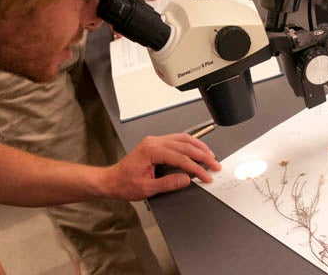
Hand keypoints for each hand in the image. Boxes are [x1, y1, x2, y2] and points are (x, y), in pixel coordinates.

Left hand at [102, 134, 220, 200]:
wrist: (112, 180)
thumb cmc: (124, 183)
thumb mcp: (147, 188)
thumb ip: (168, 184)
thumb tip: (186, 179)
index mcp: (151, 151)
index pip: (181, 158)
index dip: (197, 168)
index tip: (206, 175)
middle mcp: (154, 142)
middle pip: (185, 146)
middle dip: (203, 156)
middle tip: (215, 165)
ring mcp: (155, 141)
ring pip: (183, 139)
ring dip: (199, 147)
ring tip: (211, 156)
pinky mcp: (156, 143)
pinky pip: (177, 139)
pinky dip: (190, 144)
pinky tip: (197, 149)